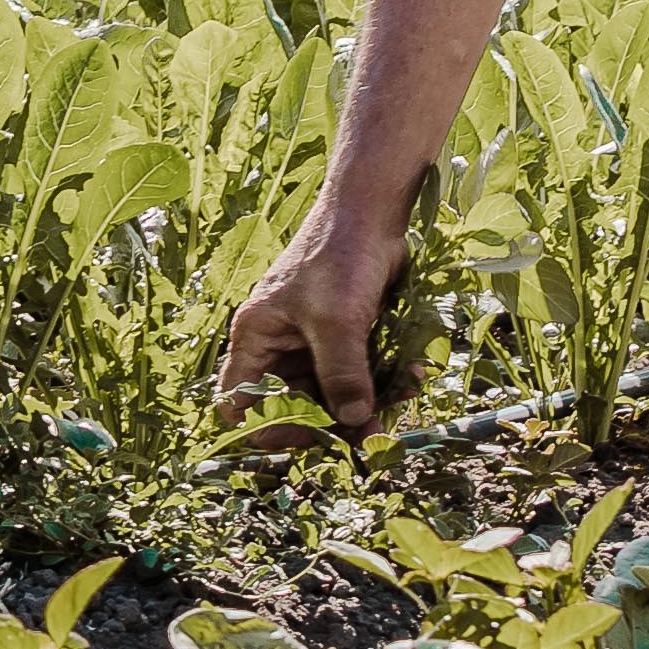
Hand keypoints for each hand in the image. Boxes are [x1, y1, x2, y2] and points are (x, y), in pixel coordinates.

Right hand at [216, 193, 412, 440]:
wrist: (371, 212)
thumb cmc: (338, 256)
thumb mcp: (336, 320)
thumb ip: (342, 374)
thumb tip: (355, 423)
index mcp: (256, 338)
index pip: (239, 401)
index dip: (267, 426)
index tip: (311, 433)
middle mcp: (279, 346)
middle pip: (293, 406)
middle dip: (330, 424)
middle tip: (369, 436)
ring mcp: (313, 343)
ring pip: (330, 395)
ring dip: (363, 407)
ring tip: (396, 410)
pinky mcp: (344, 338)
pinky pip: (356, 375)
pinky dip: (379, 383)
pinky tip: (409, 379)